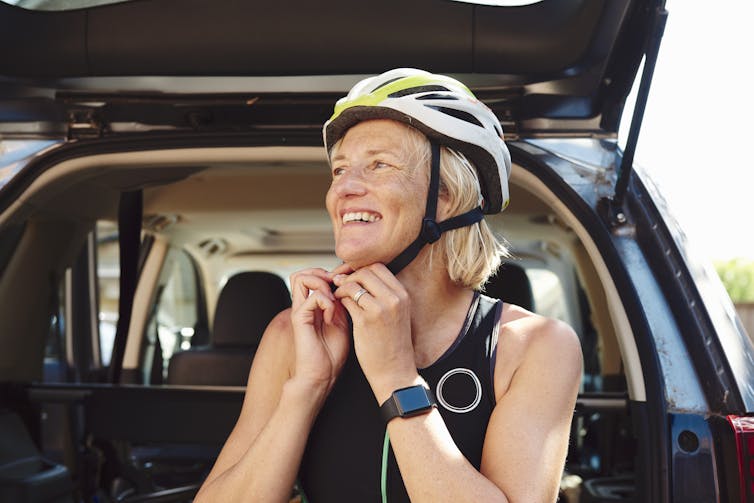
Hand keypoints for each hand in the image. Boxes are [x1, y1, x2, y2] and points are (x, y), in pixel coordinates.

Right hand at [289, 265, 350, 395]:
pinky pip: (311, 297)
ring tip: (335, 299)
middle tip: (338, 286)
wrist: (323, 375)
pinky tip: (332, 316)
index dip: (330, 274)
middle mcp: (304, 305)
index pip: (313, 276)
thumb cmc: (333, 353)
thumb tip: (349, 285)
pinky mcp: (299, 320)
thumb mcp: (343, 321)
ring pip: (301, 278)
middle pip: (303, 272)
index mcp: (314, 305)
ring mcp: (300, 311)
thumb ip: (342, 303)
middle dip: (323, 273)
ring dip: (322, 284)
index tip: (346, 283)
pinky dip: (325, 302)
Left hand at [333, 264, 419, 402]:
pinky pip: (346, 300)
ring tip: (337, 295)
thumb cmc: (393, 343)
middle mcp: (394, 299)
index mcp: (403, 295)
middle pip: (366, 272)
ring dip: (342, 287)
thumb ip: (384, 295)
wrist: (395, 371)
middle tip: (339, 283)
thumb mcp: (397, 314)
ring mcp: (380, 309)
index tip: (351, 277)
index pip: (379, 268)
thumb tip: (363, 277)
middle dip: (349, 276)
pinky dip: (338, 299)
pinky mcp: (365, 321)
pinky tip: (336, 306)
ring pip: (354, 284)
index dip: (361, 269)